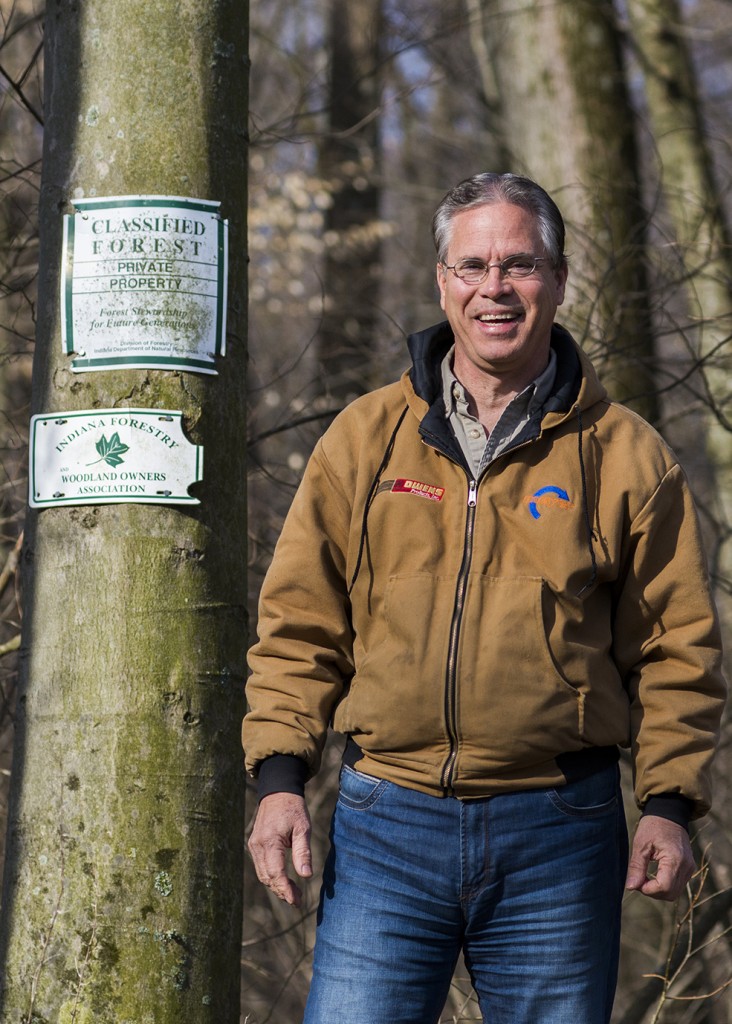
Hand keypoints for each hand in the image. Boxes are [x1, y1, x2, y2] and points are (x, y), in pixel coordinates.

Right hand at [248, 792, 312, 906]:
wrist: (278, 792)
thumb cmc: (293, 809)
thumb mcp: (303, 828)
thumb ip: (303, 852)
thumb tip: (306, 876)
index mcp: (270, 840)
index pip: (275, 872)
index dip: (285, 889)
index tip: (296, 901)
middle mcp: (258, 845)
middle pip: (267, 877)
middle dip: (282, 891)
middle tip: (298, 901)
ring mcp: (254, 845)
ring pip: (262, 874)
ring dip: (276, 886)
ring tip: (293, 894)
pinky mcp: (254, 845)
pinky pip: (261, 867)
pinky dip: (271, 877)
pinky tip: (284, 881)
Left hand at [625, 814, 694, 900]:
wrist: (669, 814)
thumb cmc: (653, 826)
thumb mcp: (640, 844)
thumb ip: (636, 867)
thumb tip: (630, 887)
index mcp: (675, 859)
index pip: (664, 888)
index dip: (648, 889)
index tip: (636, 881)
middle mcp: (686, 867)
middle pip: (670, 894)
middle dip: (652, 892)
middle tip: (639, 879)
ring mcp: (689, 868)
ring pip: (674, 893)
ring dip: (658, 890)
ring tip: (645, 877)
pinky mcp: (689, 868)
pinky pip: (677, 885)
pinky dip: (665, 885)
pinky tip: (654, 875)